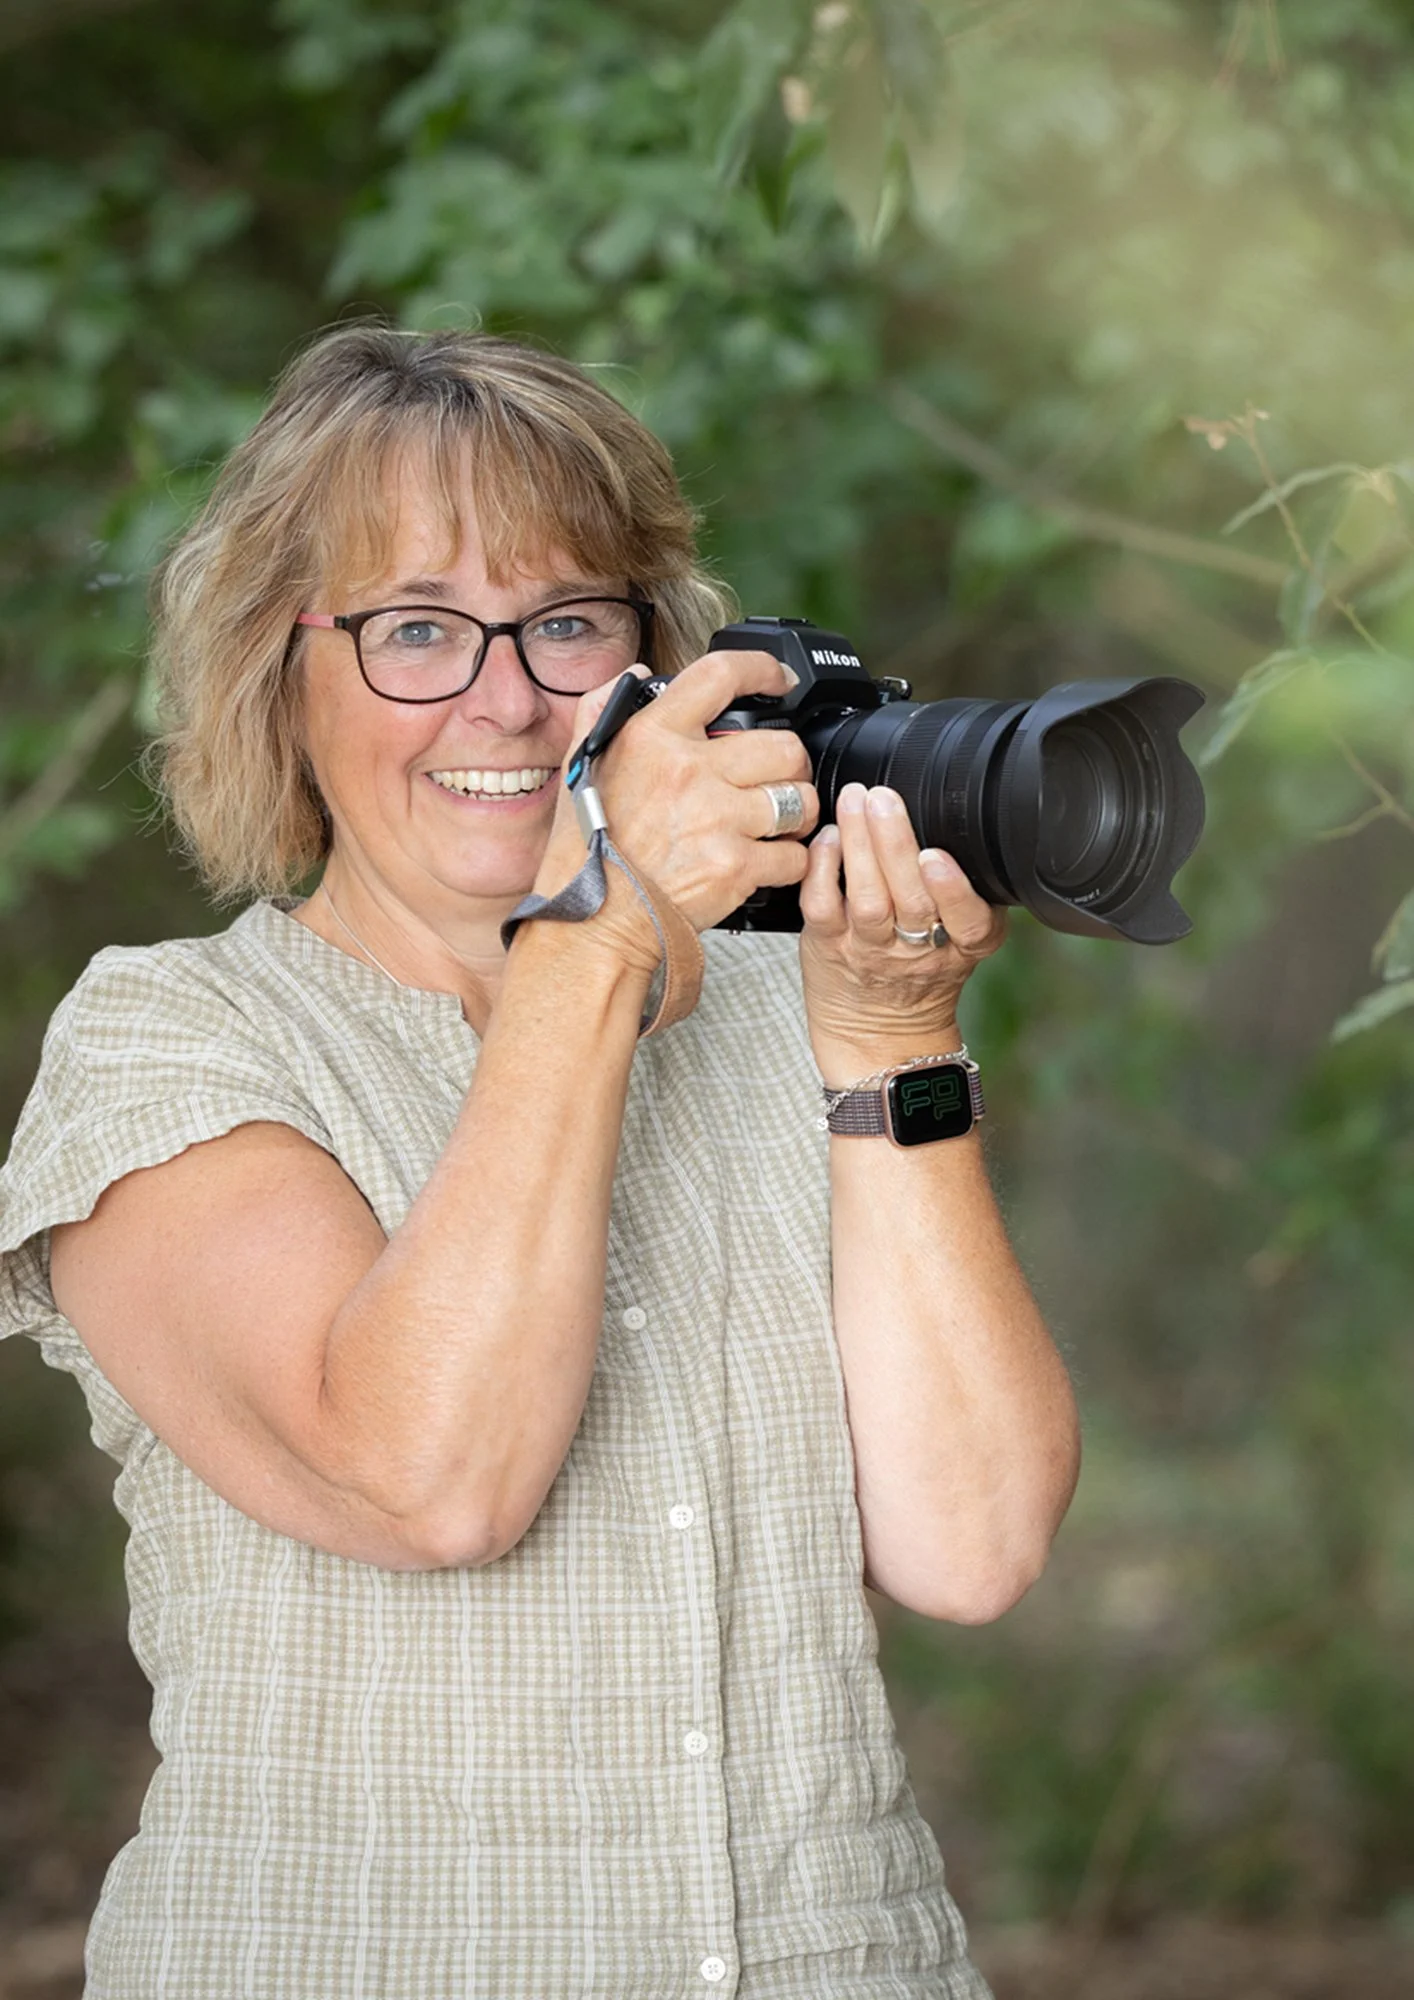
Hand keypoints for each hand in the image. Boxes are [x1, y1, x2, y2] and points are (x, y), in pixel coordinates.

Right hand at [536, 650, 819, 942]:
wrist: (592, 924)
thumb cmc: (585, 852)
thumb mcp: (580, 767)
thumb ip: (604, 710)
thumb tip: (638, 676)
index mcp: (651, 736)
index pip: (720, 675)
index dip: (763, 669)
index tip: (781, 679)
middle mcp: (689, 771)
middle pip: (783, 746)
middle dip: (789, 765)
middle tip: (777, 780)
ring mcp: (717, 819)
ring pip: (799, 799)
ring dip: (796, 813)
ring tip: (776, 824)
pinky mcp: (736, 867)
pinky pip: (794, 854)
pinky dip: (788, 862)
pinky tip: (765, 864)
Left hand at [798, 783, 1006, 1071]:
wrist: (879, 1035)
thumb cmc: (919, 974)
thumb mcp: (963, 939)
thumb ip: (963, 894)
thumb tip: (951, 818)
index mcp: (964, 944)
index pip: (968, 921)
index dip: (953, 890)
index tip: (936, 857)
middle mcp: (918, 951)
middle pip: (911, 899)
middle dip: (895, 843)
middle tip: (883, 797)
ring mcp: (870, 950)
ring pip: (867, 899)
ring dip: (859, 846)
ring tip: (854, 800)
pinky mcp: (829, 946)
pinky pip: (822, 906)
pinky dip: (823, 868)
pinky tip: (828, 838)